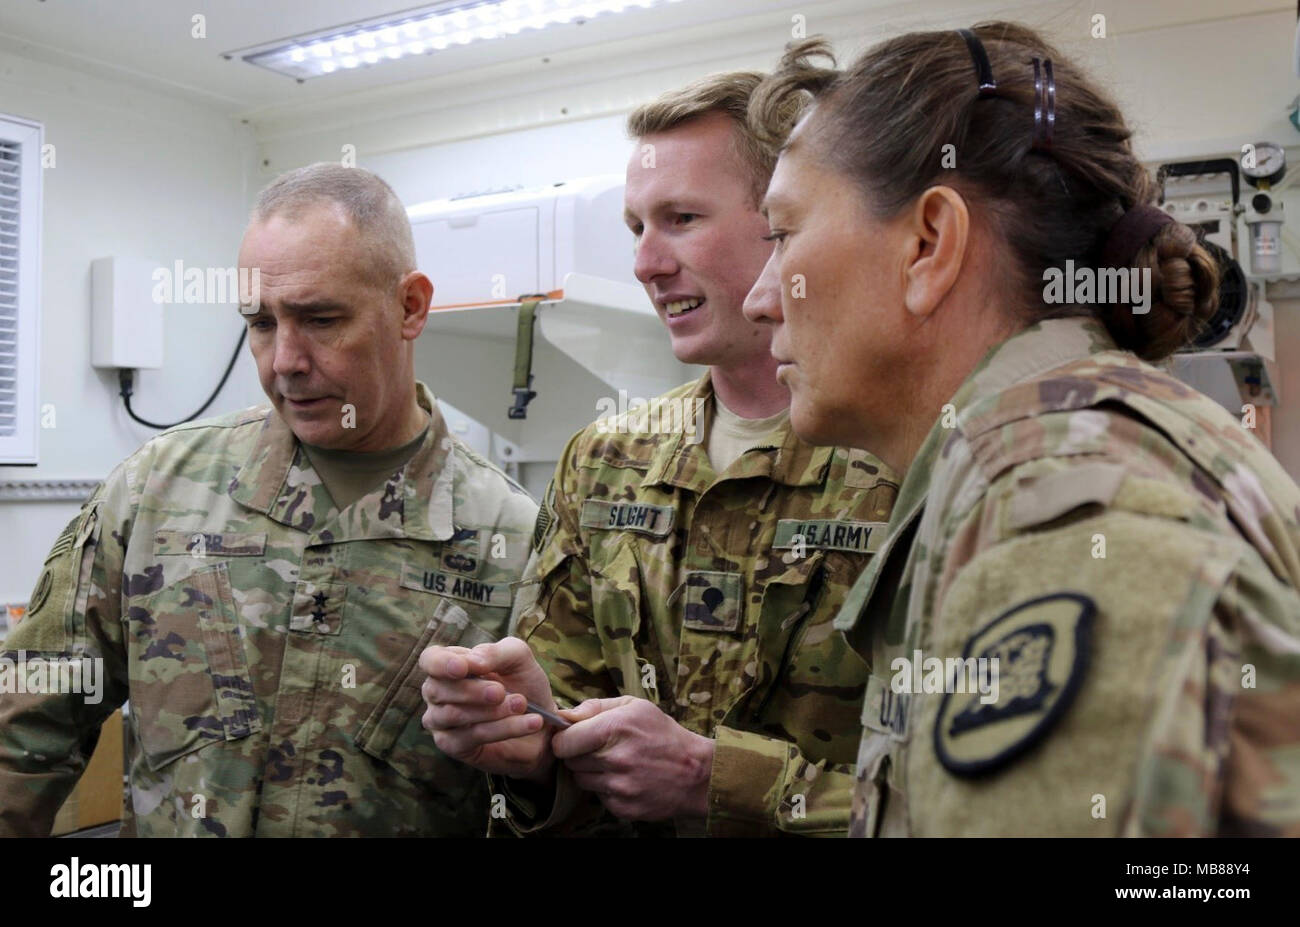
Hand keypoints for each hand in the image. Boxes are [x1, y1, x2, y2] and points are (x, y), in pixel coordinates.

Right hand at [419, 637, 557, 780]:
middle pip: (438, 689)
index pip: (430, 660)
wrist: (542, 721)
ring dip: (492, 711)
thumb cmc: (523, 683)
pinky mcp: (453, 745)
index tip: (463, 668)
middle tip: (501, 692)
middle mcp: (438, 692)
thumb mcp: (518, 658)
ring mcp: (440, 721)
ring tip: (521, 705)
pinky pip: (471, 736)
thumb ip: (496, 653)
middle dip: (473, 690)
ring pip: (454, 714)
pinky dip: (504, 728)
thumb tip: (472, 662)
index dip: (442, 664)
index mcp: (449, 664)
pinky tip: (529, 723)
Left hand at [551, 696, 714, 821]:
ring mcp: (619, 787)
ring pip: (581, 780)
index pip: (563, 742)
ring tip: (615, 763)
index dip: (564, 739)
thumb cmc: (662, 733)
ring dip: (591, 772)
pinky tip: (625, 779)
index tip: (573, 738)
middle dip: (579, 754)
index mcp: (615, 728)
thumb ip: (595, 706)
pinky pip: (598, 797)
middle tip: (600, 749)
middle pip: (570, 762)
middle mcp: (615, 759)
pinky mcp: (623, 807)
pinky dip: (606, 789)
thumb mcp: (634, 706)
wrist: (695, 772)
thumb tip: (562, 715)